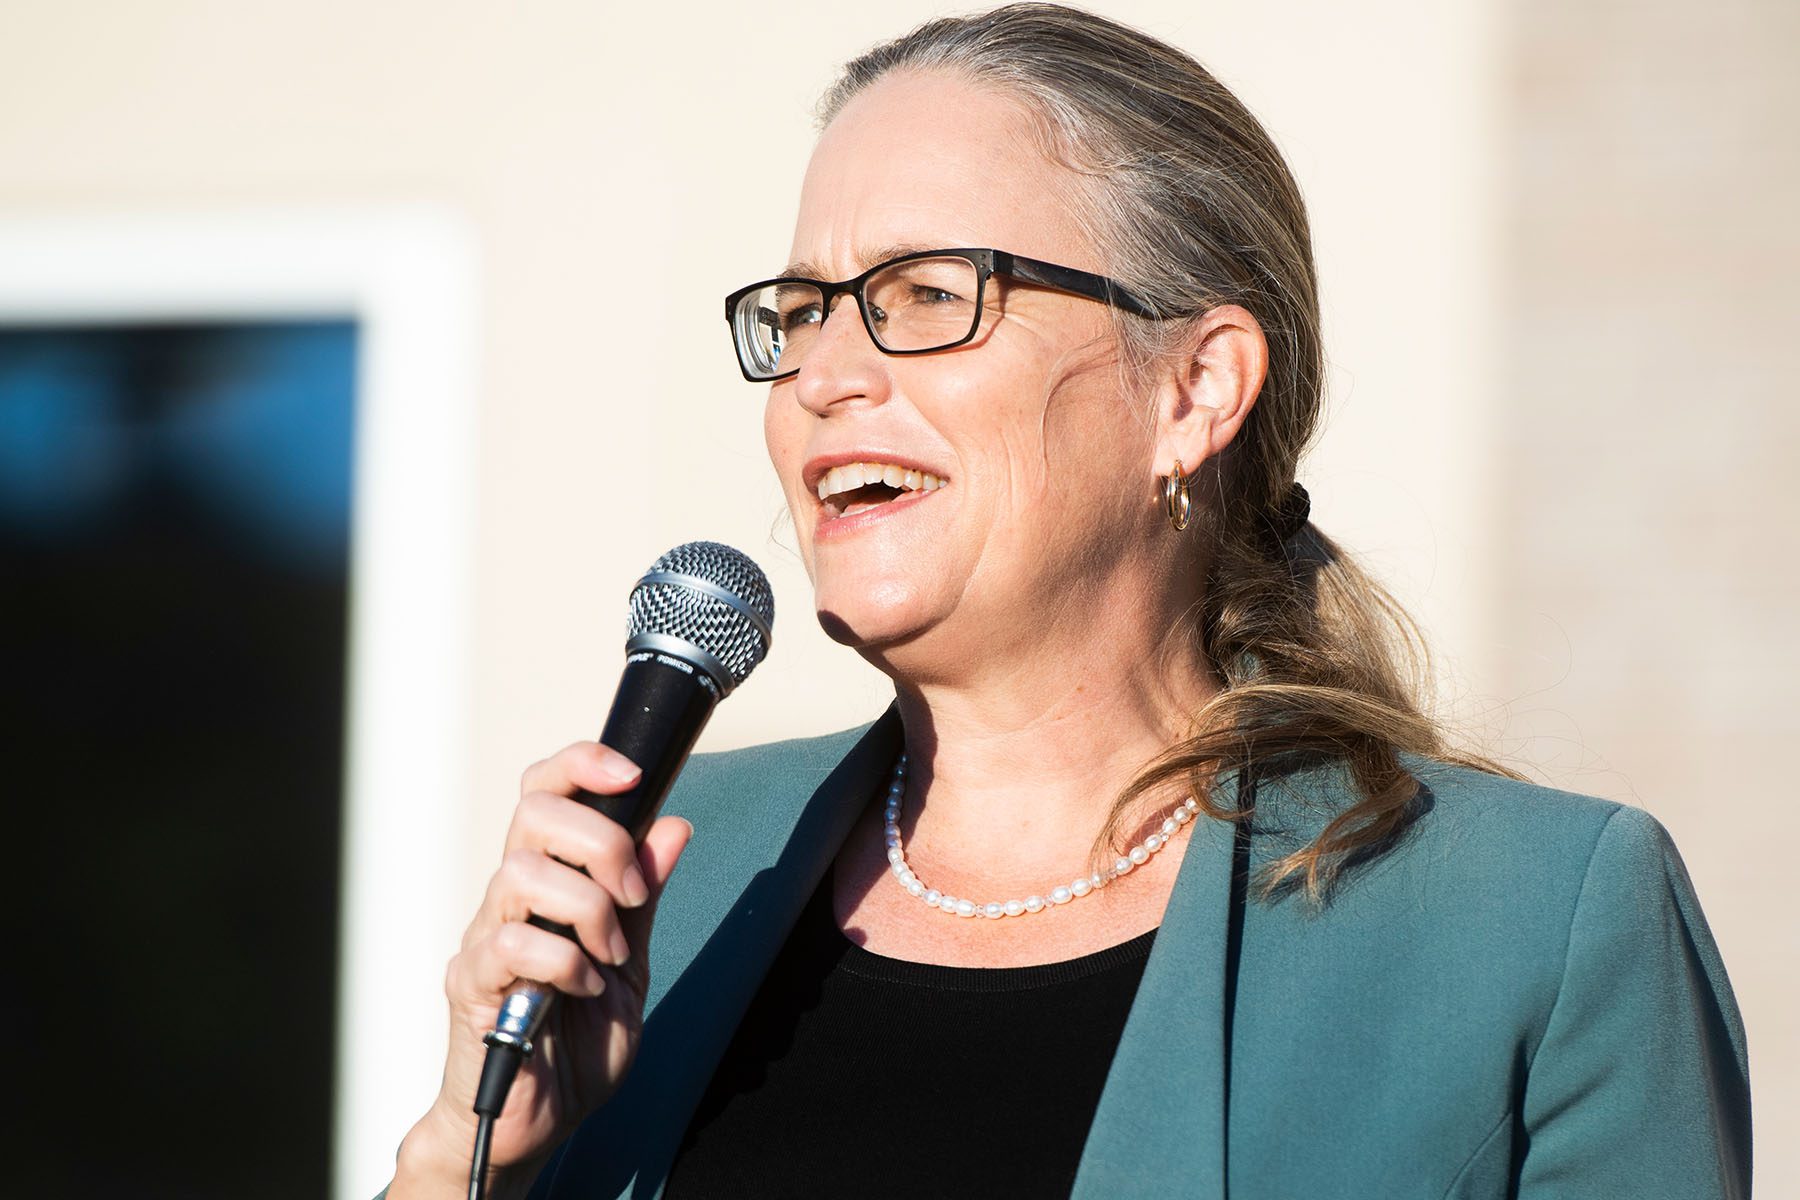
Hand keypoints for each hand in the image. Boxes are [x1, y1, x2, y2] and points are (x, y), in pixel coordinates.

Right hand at [389, 741, 692, 1197]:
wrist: (538, 1122)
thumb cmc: (574, 1043)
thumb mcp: (630, 962)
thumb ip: (644, 897)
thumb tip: (672, 825)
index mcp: (548, 883)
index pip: (546, 792)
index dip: (583, 764)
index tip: (634, 773)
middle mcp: (508, 900)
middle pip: (534, 813)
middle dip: (602, 840)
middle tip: (631, 896)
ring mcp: (485, 940)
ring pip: (522, 871)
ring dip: (587, 907)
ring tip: (609, 955)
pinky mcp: (472, 988)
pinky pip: (512, 945)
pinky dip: (565, 960)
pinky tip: (584, 988)